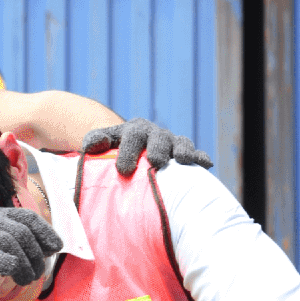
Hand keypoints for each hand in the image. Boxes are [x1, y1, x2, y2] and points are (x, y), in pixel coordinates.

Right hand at [0, 206, 62, 295]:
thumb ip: (17, 247)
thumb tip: (45, 253)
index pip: (27, 218)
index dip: (45, 232)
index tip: (55, 248)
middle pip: (22, 232)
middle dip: (35, 255)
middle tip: (35, 274)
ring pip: (10, 242)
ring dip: (23, 264)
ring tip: (26, 279)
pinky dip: (6, 263)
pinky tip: (10, 273)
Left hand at [82, 118, 212, 175]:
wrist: (129, 148)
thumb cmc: (112, 150)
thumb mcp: (100, 143)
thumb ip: (94, 141)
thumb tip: (94, 145)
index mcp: (134, 130)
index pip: (132, 137)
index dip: (128, 152)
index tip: (123, 170)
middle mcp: (155, 134)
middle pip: (159, 138)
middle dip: (158, 149)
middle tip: (155, 161)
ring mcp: (172, 143)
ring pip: (181, 143)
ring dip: (183, 151)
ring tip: (182, 160)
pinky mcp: (184, 154)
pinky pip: (195, 154)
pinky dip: (200, 157)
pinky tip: (205, 164)